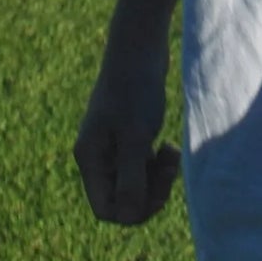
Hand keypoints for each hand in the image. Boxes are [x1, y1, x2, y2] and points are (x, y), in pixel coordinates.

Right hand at [73, 23, 179, 225]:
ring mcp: (112, 146)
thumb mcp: (135, 135)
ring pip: (135, 185)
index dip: (133, 210)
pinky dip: (158, 164)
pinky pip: (142, 167)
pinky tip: (168, 147)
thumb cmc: (136, 88)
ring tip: (171, 153)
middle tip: (169, 169)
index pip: (106, 209)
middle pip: (122, 201)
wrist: (140, 45)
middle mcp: (97, 156)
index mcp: (90, 159)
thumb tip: (128, 215)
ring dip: (157, 179)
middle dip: (150, 193)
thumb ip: (131, 178)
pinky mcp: (129, 135)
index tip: (157, 187)